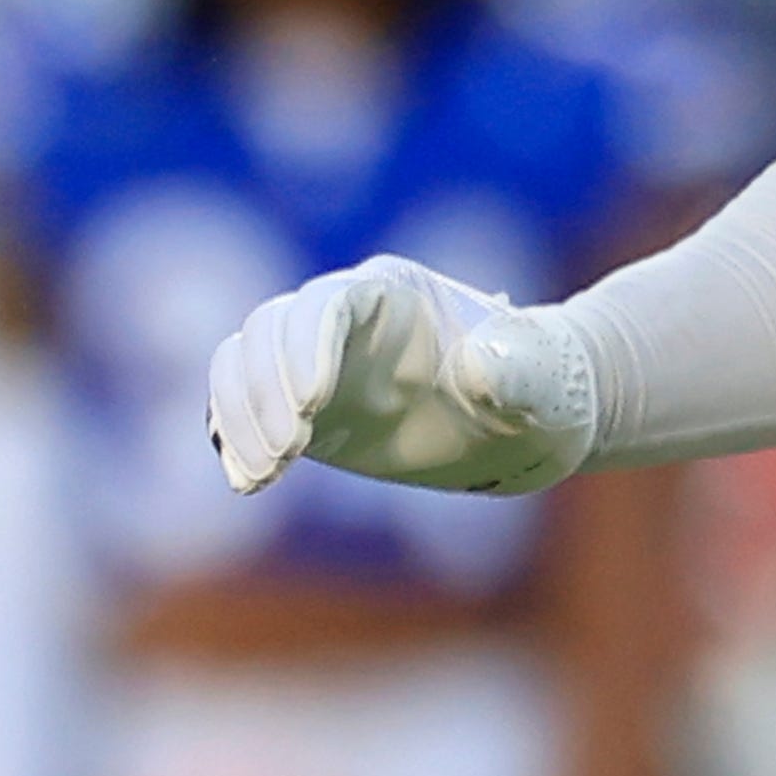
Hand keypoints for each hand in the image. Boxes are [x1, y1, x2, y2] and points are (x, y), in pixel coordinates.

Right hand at [206, 256, 598, 503]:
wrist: (519, 424)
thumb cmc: (537, 393)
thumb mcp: (540, 383)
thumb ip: (516, 367)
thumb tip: (478, 362)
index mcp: (395, 293)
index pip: (326, 302)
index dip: (304, 347)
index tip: (311, 407)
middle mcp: (341, 318)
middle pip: (267, 329)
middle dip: (265, 390)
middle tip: (289, 455)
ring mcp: (314, 361)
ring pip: (241, 365)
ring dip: (240, 418)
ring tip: (263, 476)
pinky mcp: (298, 408)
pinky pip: (241, 409)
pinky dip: (235, 442)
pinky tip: (249, 482)